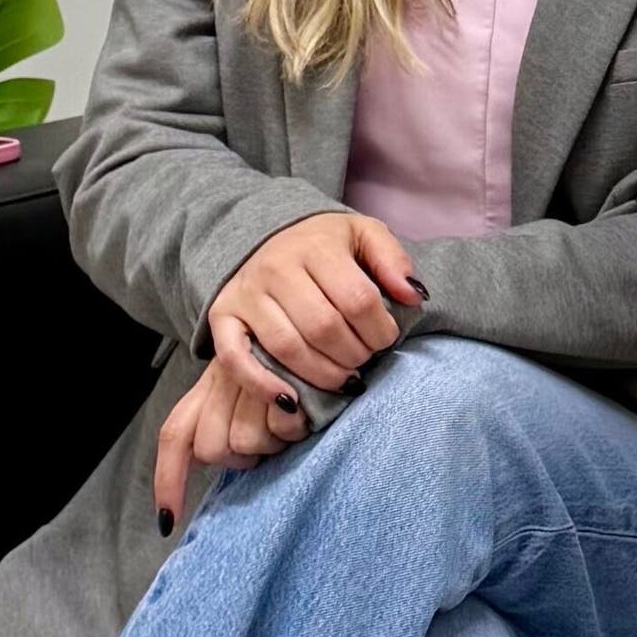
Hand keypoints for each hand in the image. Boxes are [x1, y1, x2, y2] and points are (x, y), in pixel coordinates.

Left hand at [150, 360, 305, 522]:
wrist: (321, 336)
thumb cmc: (290, 377)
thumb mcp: (249, 396)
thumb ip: (222, 427)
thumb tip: (200, 468)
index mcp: (207, 389)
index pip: (176, 436)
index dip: (169, 481)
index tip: (168, 522)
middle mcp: (220, 378)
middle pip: (212, 448)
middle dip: (242, 457)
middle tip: (269, 437)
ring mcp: (247, 374)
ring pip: (246, 441)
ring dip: (273, 441)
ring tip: (290, 419)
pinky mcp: (277, 371)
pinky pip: (279, 424)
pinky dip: (294, 427)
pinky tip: (305, 410)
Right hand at [206, 212, 423, 398]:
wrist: (265, 235)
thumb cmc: (325, 246)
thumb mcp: (365, 236)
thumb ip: (393, 261)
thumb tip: (414, 296)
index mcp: (316, 245)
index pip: (357, 299)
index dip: (380, 331)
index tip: (386, 339)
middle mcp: (276, 268)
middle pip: (323, 327)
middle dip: (354, 355)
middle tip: (364, 360)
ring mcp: (246, 294)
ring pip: (286, 347)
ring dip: (322, 374)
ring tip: (342, 378)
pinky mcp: (222, 316)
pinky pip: (234, 358)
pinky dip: (262, 385)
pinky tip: (290, 401)